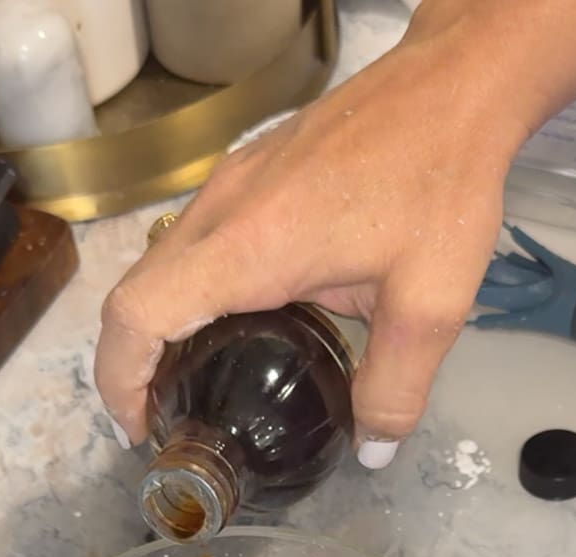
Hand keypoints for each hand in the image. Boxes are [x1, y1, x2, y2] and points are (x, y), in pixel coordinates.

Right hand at [95, 18, 523, 453]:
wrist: (455, 85)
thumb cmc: (441, 184)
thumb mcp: (430, 307)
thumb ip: (396, 389)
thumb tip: (373, 450)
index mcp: (250, 246)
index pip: (140, 313)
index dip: (120, 379)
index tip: (140, 428)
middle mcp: (222, 208)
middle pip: (135, 292)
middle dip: (131, 366)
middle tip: (166, 423)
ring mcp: (230, 183)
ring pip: (160, 265)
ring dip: (159, 328)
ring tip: (192, 386)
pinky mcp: (248, 172)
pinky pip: (194, 242)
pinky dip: (188, 294)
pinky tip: (233, 329)